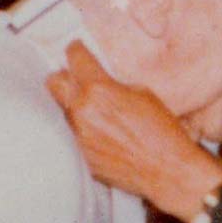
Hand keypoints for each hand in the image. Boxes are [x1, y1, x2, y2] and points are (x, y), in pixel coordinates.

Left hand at [47, 42, 221, 220]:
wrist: (167, 171)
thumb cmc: (163, 133)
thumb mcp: (143, 94)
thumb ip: (114, 83)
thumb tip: (101, 79)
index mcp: (99, 90)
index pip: (74, 57)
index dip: (77, 51)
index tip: (79, 51)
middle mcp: (82, 111)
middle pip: (54, 82)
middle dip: (66, 76)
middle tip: (80, 79)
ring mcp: (78, 135)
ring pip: (63, 109)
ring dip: (76, 106)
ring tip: (98, 112)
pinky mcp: (80, 154)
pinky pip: (73, 134)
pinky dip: (84, 129)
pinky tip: (103, 134)